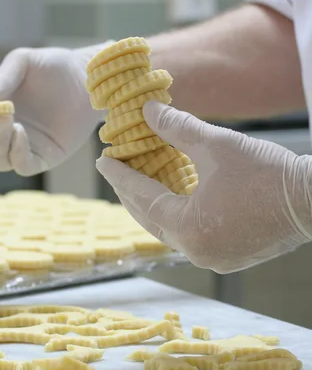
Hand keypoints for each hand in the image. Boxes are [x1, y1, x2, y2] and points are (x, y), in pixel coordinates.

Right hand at [0, 43, 111, 174]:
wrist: (87, 78)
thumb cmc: (53, 67)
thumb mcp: (23, 63)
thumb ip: (2, 79)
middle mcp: (5, 133)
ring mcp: (25, 147)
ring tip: (10, 120)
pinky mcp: (45, 158)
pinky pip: (23, 166)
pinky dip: (16, 154)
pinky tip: (20, 133)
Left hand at [97, 101, 311, 272]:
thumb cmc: (267, 172)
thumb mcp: (217, 145)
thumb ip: (177, 128)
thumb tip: (148, 110)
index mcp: (188, 228)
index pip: (142, 198)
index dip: (120, 176)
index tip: (103, 160)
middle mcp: (195, 251)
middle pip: (151, 219)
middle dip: (131, 193)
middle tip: (116, 170)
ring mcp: (212, 258)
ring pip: (169, 230)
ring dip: (154, 206)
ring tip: (140, 182)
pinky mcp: (228, 258)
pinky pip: (190, 237)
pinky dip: (177, 217)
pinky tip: (174, 199)